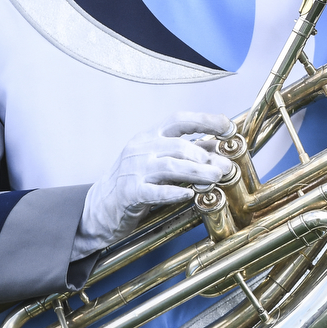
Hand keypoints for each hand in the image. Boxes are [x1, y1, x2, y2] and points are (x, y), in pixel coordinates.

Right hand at [74, 112, 234, 254]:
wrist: (99, 207)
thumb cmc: (134, 182)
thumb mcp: (160, 162)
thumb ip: (188, 154)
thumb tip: (218, 149)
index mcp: (149, 137)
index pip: (178, 120)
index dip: (205, 120)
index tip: (228, 127)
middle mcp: (140, 149)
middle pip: (178, 146)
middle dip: (205, 156)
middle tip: (224, 168)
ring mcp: (133, 170)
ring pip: (169, 166)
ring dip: (196, 172)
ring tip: (215, 178)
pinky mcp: (129, 192)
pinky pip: (154, 191)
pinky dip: (173, 192)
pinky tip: (189, 194)